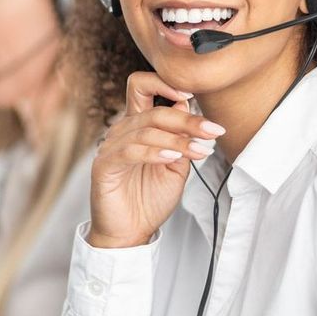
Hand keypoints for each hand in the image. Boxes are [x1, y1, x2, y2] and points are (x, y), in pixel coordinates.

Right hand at [87, 71, 225, 248]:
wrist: (131, 232)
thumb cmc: (149, 199)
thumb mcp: (176, 166)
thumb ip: (180, 140)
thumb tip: (188, 107)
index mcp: (137, 125)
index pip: (142, 87)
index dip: (165, 83)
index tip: (194, 94)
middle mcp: (122, 131)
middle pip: (153, 110)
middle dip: (187, 119)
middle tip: (212, 130)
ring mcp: (111, 147)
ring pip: (145, 130)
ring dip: (177, 140)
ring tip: (199, 151)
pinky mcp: (104, 166)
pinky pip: (130, 151)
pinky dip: (153, 152)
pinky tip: (171, 157)